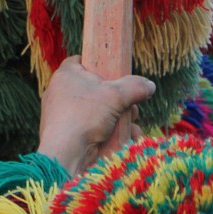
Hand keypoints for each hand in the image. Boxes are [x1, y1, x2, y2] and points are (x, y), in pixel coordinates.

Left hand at [37, 55, 153, 177]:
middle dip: (119, 99)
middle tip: (131, 107)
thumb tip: (149, 85)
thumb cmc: (85, 115)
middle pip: (97, 89)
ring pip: (99, 111)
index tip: (116, 72)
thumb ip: (135, 87)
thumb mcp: (115, 96)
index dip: (100, 64)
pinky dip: (112, 133)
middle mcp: (62, 92)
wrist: (65, 153)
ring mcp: (65, 113)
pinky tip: (127, 139)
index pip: (81, 60)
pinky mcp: (71, 132)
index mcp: (66, 75)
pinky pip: (94, 128)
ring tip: (131, 125)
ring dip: (120, 118)